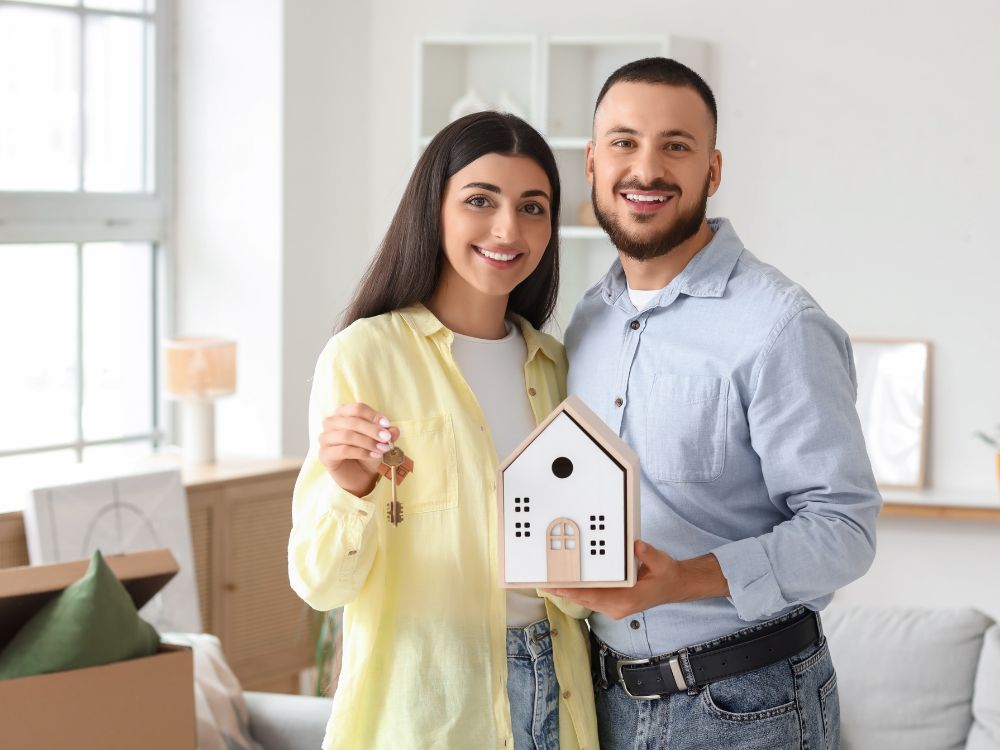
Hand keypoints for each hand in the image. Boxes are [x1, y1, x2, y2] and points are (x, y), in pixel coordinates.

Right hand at [318, 403, 398, 497]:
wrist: (359, 475)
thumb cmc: (367, 451)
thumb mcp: (380, 441)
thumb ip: (387, 433)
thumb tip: (394, 430)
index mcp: (343, 413)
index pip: (357, 408)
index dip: (373, 415)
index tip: (387, 424)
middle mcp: (331, 423)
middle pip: (352, 421)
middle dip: (372, 430)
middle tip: (387, 438)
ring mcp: (325, 438)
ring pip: (347, 435)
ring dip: (368, 442)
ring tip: (382, 449)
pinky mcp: (324, 454)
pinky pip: (343, 450)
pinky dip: (361, 452)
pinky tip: (373, 456)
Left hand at [544, 541, 728, 619]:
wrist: (674, 587)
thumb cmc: (666, 575)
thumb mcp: (662, 562)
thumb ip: (649, 555)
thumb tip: (637, 545)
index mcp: (628, 600)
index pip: (596, 596)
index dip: (575, 592)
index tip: (558, 587)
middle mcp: (617, 607)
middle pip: (585, 600)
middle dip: (565, 592)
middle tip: (543, 582)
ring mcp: (614, 607)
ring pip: (586, 600)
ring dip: (568, 593)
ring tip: (547, 582)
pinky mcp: (612, 604)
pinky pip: (591, 598)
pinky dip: (577, 591)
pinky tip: (564, 584)